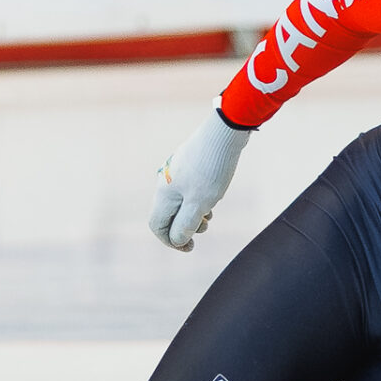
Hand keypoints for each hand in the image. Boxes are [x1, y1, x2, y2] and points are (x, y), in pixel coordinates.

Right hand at [149, 106, 251, 250]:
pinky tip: (214, 196)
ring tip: (211, 212)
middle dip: (186, 226)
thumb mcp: (200, 203)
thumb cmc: (212, 170)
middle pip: (169, 214)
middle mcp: (166, 182)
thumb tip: (177, 240)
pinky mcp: (190, 165)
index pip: (156, 225)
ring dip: (194, 213)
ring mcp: (177, 172)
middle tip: (206, 225)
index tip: (190, 247)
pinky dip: (199, 199)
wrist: (224, 133)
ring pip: (180, 202)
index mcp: (164, 193)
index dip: (170, 241)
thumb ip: (185, 224)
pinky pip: (189, 190)